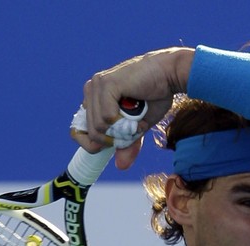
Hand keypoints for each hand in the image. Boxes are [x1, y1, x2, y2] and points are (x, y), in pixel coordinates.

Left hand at [79, 47, 194, 168]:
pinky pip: (107, 118)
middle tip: (135, 128)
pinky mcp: (106, 84)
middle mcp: (91, 90)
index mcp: (94, 99)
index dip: (95, 144)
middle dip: (116, 138)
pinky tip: (138, 114)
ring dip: (123, 131)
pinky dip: (124, 123)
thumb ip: (126, 143)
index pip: (79, 131)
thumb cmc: (155, 97)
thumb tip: (120, 166)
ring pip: (100, 127)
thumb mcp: (138, 127)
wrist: (170, 74)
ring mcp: (97, 85)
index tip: (114, 142)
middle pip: (93, 133)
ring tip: (138, 119)